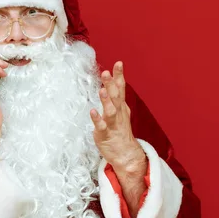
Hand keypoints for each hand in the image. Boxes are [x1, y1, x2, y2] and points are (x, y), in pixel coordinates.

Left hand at [90, 61, 146, 175]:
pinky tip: (93, 111)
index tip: (118, 63)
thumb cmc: (120, 129)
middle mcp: (118, 112)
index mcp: (121, 106)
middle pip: (115, 97)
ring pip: (110, 111)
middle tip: (106, 72)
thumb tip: (114, 77)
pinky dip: (97, 119)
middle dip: (111, 84)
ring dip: (106, 101)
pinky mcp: (104, 134)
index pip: (121, 88)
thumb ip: (116, 94)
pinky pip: (101, 126)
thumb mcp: (120, 109)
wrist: (126, 154)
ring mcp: (112, 123)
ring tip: (102, 90)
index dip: (119, 76)